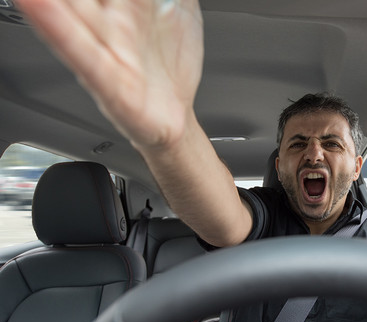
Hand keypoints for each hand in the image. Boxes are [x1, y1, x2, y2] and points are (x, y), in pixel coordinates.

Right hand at [18, 0, 203, 148]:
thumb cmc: (168, 65)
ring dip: (46, 0)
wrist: (174, 117)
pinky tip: (34, 2)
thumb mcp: (183, 7)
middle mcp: (107, 18)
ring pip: (68, 9)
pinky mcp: (106, 81)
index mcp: (124, 0)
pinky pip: (78, 50)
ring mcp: (104, 47)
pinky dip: (55, 26)